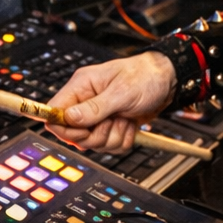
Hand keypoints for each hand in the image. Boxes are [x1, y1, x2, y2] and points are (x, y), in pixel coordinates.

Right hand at [44, 51, 175, 152]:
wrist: (167, 81)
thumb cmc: (145, 76)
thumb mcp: (121, 92)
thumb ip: (95, 107)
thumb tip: (69, 119)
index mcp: (81, 87)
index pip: (55, 112)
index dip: (65, 128)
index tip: (84, 130)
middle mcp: (86, 102)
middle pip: (73, 135)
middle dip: (96, 134)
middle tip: (113, 121)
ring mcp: (98, 116)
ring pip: (93, 143)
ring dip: (113, 136)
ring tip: (125, 118)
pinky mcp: (110, 127)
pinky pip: (109, 146)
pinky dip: (122, 139)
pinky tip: (130, 124)